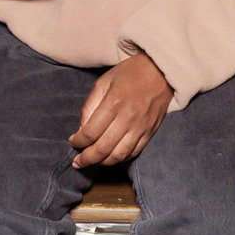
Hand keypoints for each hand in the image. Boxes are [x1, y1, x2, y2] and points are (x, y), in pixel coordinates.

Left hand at [69, 52, 173, 167]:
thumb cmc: (130, 74)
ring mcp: (140, 127)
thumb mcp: (104, 82)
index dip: (78, 142)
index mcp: (114, 103)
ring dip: (102, 162)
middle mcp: (128, 118)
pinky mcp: (150, 132)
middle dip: (86, 159)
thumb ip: (90, 106)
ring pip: (118, 155)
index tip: (73, 142)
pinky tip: (111, 157)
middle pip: (103, 148)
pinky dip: (120, 159)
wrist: (161, 71)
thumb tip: (81, 129)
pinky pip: (133, 152)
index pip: (90, 132)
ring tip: (92, 162)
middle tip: (78, 162)